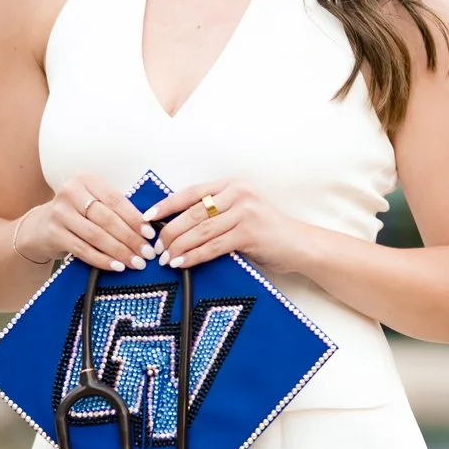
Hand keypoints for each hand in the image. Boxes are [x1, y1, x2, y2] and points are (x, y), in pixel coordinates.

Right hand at [13, 176, 156, 271]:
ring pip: (96, 235)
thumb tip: (148, 229)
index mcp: (86, 179)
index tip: (150, 234)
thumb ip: (115, 209)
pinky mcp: (53, 233)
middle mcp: (70, 192)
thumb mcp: (93, 202)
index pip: (116, 200)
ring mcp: (60, 213)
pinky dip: (102, 260)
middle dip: (130, 238)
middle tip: (147, 253)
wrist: (40, 227)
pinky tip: (116, 266)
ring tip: (136, 262)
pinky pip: (83, 250)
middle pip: (107, 219)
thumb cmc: (77, 214)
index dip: (135, 218)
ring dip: (119, 251)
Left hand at [145, 180, 315, 272]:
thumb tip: (176, 227)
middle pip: (193, 213)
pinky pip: (213, 246)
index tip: (147, 217)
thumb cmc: (267, 232)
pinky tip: (181, 263)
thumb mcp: (241, 214)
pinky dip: (194, 256)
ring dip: (178, 246)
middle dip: (170, 231)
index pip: (191, 193)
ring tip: (165, 258)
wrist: (300, 245)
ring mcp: (245, 212)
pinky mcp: (250, 233)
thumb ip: (216, 214)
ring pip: (200, 230)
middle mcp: (238, 193)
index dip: (167, 205)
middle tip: (156, 247)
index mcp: (232, 185)